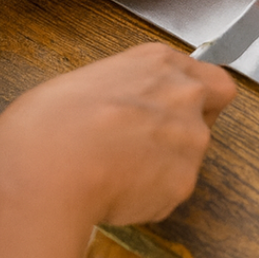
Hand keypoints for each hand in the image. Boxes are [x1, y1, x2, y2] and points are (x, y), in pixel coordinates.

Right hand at [0, 44, 235, 254]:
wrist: (47, 165)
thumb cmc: (50, 123)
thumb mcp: (90, 79)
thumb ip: (128, 88)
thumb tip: (123, 105)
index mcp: (159, 61)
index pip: (211, 77)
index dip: (197, 96)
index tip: (177, 109)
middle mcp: (184, 93)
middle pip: (210, 113)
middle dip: (186, 129)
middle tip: (147, 143)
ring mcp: (189, 136)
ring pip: (191, 155)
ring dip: (166, 164)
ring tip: (120, 169)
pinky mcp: (184, 180)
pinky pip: (172, 191)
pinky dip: (151, 196)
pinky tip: (118, 189)